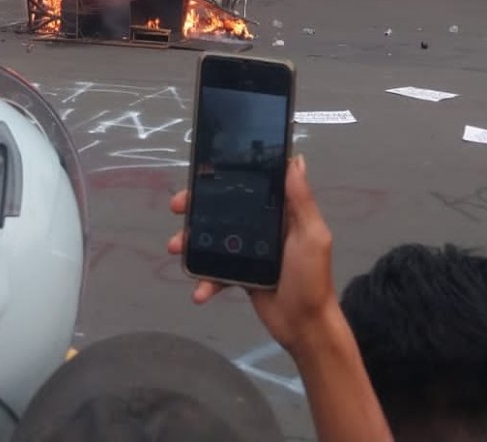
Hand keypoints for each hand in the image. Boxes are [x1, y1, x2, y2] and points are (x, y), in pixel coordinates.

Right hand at [168, 154, 334, 354]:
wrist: (305, 327)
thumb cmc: (311, 277)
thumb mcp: (312, 235)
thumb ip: (301, 200)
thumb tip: (295, 158)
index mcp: (280, 213)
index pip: (249, 186)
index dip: (225, 177)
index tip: (202, 175)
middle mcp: (262, 227)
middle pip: (224, 209)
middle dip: (197, 207)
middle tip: (176, 207)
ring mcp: (249, 251)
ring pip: (214, 238)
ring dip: (191, 242)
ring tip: (175, 247)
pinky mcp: (240, 273)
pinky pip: (217, 271)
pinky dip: (206, 281)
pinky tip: (199, 292)